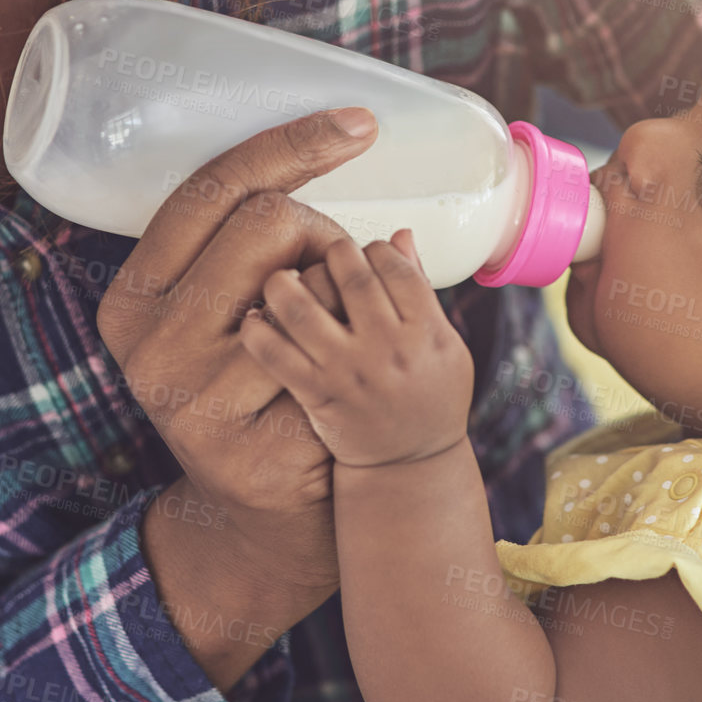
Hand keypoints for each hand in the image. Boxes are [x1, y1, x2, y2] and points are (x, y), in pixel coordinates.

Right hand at [94, 109, 378, 673]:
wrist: (270, 522)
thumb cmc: (260, 391)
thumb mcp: (232, 314)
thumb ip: (257, 243)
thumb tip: (345, 137)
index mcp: (132, 297)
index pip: (211, 189)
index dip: (289, 144)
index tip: (358, 122)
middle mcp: (145, 342)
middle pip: (270, 221)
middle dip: (323, 235)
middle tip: (331, 282)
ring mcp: (187, 396)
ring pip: (308, 284)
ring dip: (341, 299)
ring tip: (329, 344)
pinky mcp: (241, 443)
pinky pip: (329, 355)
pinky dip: (350, 359)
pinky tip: (334, 394)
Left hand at [240, 229, 474, 467]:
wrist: (410, 466)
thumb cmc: (430, 398)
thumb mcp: (445, 343)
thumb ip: (420, 288)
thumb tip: (398, 235)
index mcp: (427, 331)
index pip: (393, 266)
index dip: (373, 249)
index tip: (363, 252)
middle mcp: (388, 349)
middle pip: (351, 277)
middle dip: (332, 254)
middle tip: (323, 257)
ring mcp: (349, 371)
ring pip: (304, 309)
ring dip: (285, 284)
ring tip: (282, 280)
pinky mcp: (316, 394)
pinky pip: (276, 355)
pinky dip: (258, 332)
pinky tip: (256, 320)